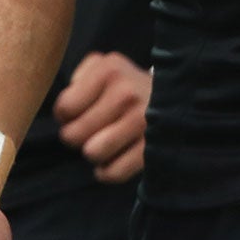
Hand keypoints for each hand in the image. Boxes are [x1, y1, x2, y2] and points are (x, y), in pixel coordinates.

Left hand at [54, 50, 148, 182]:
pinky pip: (114, 172)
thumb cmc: (126, 84)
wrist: (175, 97)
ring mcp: (143, 122)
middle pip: (74, 134)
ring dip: (92, 153)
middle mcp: (127, 94)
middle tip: (88, 131)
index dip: (65, 116)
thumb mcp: (102, 67)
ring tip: (101, 143)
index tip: (77, 114)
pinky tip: (110, 161)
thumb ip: (77, 80)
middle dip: (75, 136)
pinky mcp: (153, 148)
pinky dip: (107, 172)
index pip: (64, 108)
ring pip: (92, 153)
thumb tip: (64, 112)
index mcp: (109, 70)